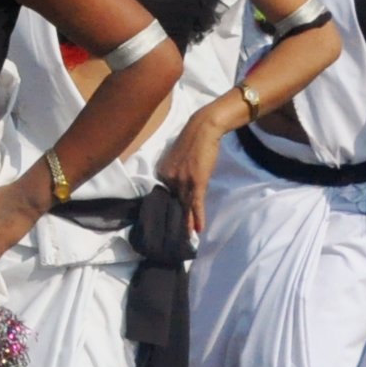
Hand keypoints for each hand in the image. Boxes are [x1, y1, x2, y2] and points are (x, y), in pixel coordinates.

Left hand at [158, 115, 223, 233]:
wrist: (203, 128)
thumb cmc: (193, 140)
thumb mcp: (178, 157)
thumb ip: (176, 172)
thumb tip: (180, 184)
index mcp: (162, 172)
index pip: (166, 194)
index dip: (171, 207)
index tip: (172, 219)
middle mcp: (169, 178)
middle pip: (174, 202)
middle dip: (176, 220)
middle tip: (175, 236)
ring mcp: (182, 180)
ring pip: (184, 206)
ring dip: (187, 224)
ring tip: (187, 239)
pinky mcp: (196, 181)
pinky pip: (196, 203)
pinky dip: (197, 217)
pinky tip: (198, 229)